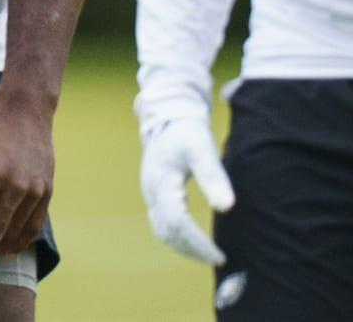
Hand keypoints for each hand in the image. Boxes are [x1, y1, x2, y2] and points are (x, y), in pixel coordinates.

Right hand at [139, 114, 233, 263]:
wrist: (168, 118)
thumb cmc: (187, 133)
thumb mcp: (202, 150)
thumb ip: (213, 177)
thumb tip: (226, 208)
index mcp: (162, 182)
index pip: (177, 221)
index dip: (197, 242)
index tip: (219, 255)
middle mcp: (152, 191)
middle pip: (167, 231)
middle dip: (192, 249)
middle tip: (219, 259)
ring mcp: (150, 193)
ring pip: (162, 230)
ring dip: (184, 247)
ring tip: (208, 255)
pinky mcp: (154, 194)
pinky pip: (162, 224)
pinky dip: (178, 238)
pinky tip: (195, 241)